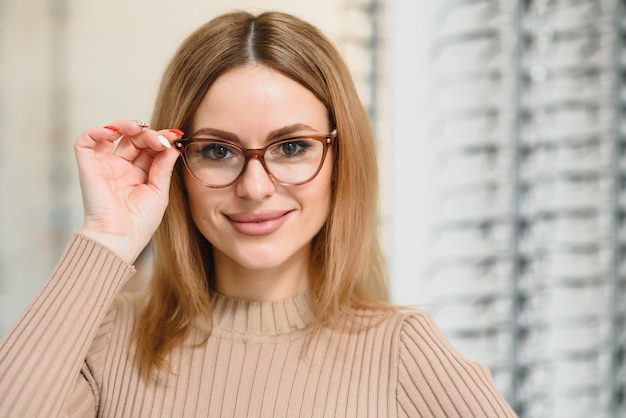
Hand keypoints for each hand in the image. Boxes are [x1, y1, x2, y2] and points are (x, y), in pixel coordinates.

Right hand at [75, 119, 181, 263]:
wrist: (120, 239)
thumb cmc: (140, 223)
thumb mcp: (159, 191)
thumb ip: (163, 167)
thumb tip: (172, 145)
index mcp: (138, 175)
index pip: (149, 148)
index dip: (161, 139)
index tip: (176, 137)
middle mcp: (121, 168)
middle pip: (134, 139)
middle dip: (150, 134)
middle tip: (163, 139)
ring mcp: (105, 166)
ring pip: (112, 134)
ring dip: (127, 126)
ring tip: (141, 130)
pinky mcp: (88, 167)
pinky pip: (85, 142)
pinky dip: (96, 131)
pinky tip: (113, 132)